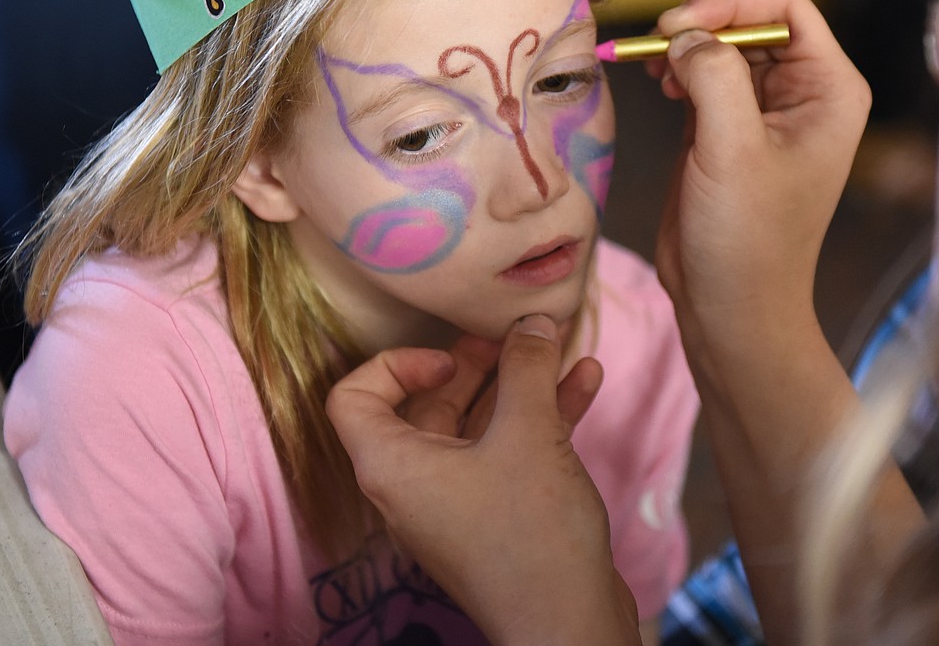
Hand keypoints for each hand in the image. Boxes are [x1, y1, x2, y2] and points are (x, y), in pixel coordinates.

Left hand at [326, 316, 640, 645]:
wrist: (568, 626)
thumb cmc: (529, 533)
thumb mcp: (527, 432)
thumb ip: (525, 367)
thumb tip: (529, 322)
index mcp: (392, 465)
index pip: (353, 397)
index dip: (395, 364)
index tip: (448, 361)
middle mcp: (415, 484)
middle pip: (429, 404)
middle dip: (477, 363)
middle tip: (515, 336)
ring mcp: (458, 502)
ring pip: (479, 424)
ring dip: (520, 383)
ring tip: (557, 346)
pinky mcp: (497, 516)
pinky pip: (509, 450)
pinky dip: (541, 416)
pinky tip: (585, 382)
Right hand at [652, 0, 870, 377]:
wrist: (729, 305)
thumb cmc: (747, 240)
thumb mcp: (732, 151)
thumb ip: (713, 77)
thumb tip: (683, 34)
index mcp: (829, 88)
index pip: (784, 4)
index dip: (729, 1)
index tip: (676, 26)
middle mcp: (803, 91)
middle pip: (749, 17)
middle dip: (700, 24)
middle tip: (654, 46)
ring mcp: (762, 109)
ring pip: (720, 43)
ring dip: (683, 46)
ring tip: (655, 71)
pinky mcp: (725, 127)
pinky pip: (700, 74)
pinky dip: (674, 70)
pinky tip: (658, 86)